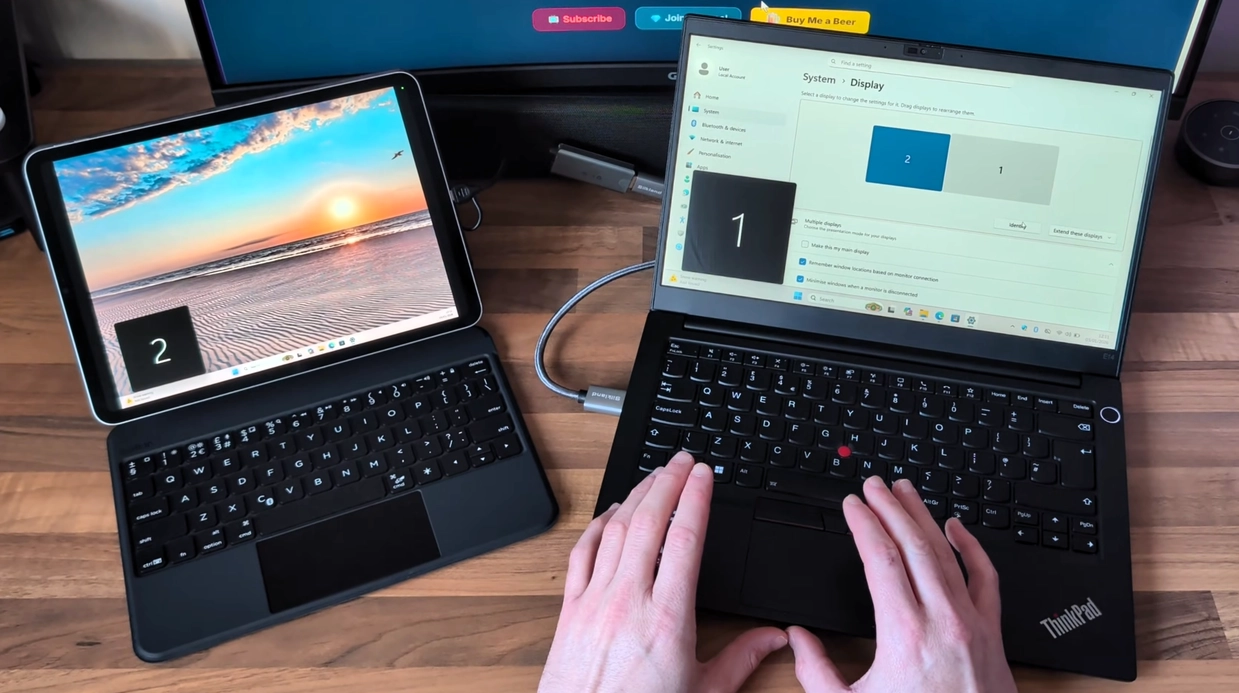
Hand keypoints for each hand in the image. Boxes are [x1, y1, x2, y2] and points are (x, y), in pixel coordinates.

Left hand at [539, 451, 787, 692]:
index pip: (685, 539)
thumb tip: (776, 637)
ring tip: (654, 477)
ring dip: (635, 497)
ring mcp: (594, 601)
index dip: (695, 498)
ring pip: (614, 531)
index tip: (703, 474)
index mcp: (667, 618)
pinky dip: (597, 526)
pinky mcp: (569, 610)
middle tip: (682, 460)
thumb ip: (742, 660)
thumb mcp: (703, 692)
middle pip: (648, 522)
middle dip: (666, 483)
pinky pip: (582, 554)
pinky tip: (610, 513)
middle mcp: (628, 601)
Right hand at [790, 476, 1016, 692]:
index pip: (880, 558)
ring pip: (948, 554)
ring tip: (906, 491)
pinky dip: (972, 548)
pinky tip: (957, 528)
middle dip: (891, 507)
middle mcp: (942, 622)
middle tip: (873, 483)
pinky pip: (986, 579)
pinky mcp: (993, 636)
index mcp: (904, 634)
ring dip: (924, 517)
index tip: (852, 504)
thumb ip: (816, 672)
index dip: (863, 523)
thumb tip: (795, 638)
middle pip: (914, 545)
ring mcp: (972, 625)